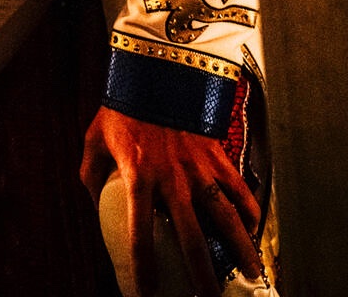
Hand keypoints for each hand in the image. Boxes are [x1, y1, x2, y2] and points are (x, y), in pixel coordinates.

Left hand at [81, 106, 262, 296]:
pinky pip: (239, 188)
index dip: (143, 267)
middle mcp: (172, 178)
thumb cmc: (121, 109)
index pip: (140, 233)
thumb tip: (94, 205)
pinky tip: (256, 230)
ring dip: (239, 248)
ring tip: (250, 274)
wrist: (153, 72)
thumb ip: (91, 176)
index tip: (147, 293)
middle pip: (190, 236)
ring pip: (224, 217)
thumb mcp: (94, 141)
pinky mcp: (216, 155)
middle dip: (201, 272)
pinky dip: (250, 211)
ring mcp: (198, 168)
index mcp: (138, 176)